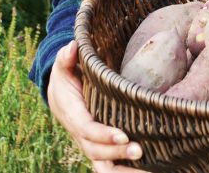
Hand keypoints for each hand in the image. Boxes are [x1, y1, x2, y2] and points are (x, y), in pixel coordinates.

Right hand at [47, 40, 148, 172]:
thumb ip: (66, 58)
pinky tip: (149, 171)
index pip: (87, 128)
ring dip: (122, 169)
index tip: (123, 135)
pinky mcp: (99, 149)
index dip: (103, 135)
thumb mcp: (63, 66)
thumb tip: (72, 47)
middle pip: (96, 150)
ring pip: (102, 164)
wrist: (59, 97)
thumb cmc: (66, 77)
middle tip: (140, 150)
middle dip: (117, 153)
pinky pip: (109, 167)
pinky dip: (124, 172)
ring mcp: (89, 144)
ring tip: (147, 170)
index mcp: (72, 114)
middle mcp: (80, 134)